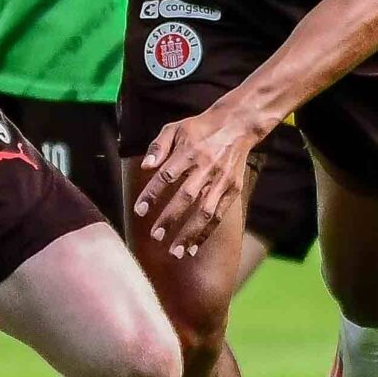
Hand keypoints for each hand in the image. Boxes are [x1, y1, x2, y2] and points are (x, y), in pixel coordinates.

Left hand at [132, 102, 263, 257]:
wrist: (237, 125)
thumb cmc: (200, 128)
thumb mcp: (175, 128)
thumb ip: (158, 146)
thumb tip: (145, 167)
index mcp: (189, 151)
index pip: (167, 175)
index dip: (152, 193)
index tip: (139, 211)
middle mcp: (206, 167)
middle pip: (187, 196)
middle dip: (170, 218)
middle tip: (155, 236)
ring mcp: (221, 181)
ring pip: (205, 211)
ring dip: (190, 233)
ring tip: (174, 252)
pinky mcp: (233, 190)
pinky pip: (218, 216)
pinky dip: (205, 233)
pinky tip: (192, 248)